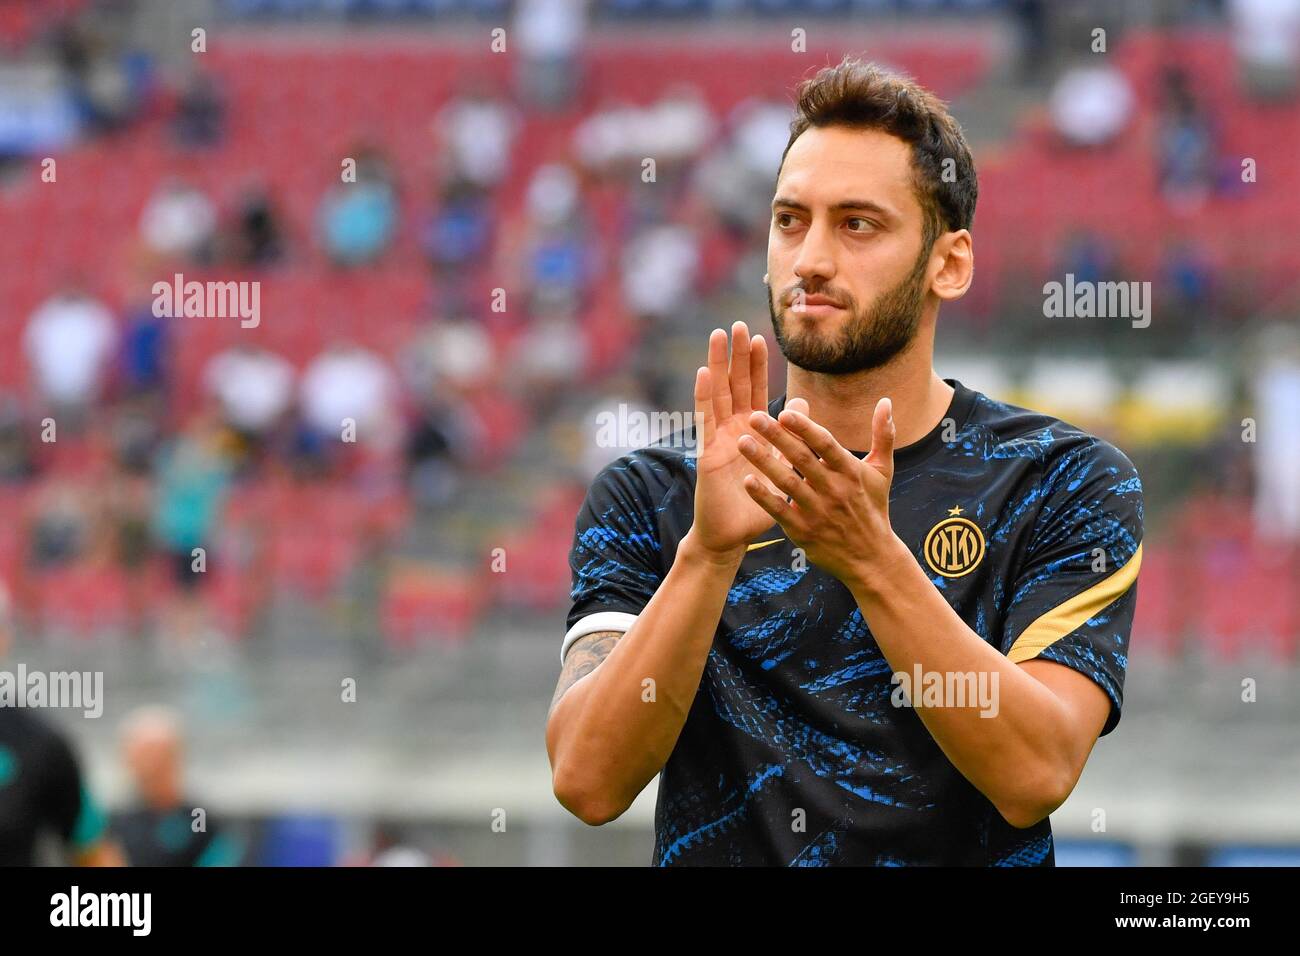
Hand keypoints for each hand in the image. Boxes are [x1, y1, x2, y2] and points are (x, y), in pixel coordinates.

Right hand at [688, 321, 788, 560]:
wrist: (733, 535)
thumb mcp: (782, 466)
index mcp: (753, 431)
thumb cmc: (759, 504)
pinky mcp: (707, 452)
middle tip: (737, 324)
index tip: (760, 337)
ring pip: (718, 393)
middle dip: (736, 356)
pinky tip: (705, 372)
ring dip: (718, 364)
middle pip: (735, 385)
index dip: (757, 365)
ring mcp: (718, 438)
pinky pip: (705, 420)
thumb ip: (792, 435)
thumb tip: (804, 404)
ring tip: (720, 336)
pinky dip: (704, 396)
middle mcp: (733, 430)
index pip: (756, 391)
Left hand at [735, 397, 898, 587]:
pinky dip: (763, 497)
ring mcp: (817, 512)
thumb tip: (885, 400)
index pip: (825, 444)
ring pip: (787, 482)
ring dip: (763, 461)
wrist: (872, 558)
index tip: (784, 412)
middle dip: (776, 436)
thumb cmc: (874, 508)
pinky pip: (780, 511)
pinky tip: (747, 482)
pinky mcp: (803, 532)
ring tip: (742, 442)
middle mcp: (833, 490)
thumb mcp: (882, 471)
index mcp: (850, 471)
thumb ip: (883, 435)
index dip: (805, 428)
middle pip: (801, 459)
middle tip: (753, 417)